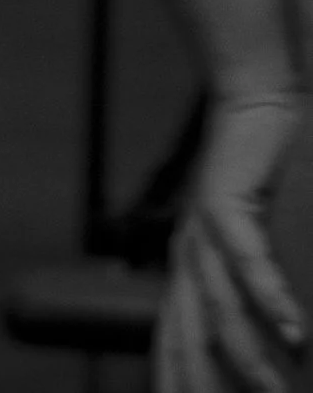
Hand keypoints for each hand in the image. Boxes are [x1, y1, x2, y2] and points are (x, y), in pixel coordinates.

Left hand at [158, 90, 306, 392]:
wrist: (253, 104)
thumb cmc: (260, 184)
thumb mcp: (251, 250)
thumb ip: (258, 296)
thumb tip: (288, 344)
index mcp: (190, 275)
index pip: (176, 347)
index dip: (178, 385)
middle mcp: (189, 260)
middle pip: (190, 343)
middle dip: (204, 390)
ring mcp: (203, 233)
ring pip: (221, 311)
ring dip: (251, 360)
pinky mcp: (225, 202)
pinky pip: (247, 261)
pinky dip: (269, 298)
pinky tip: (292, 332)